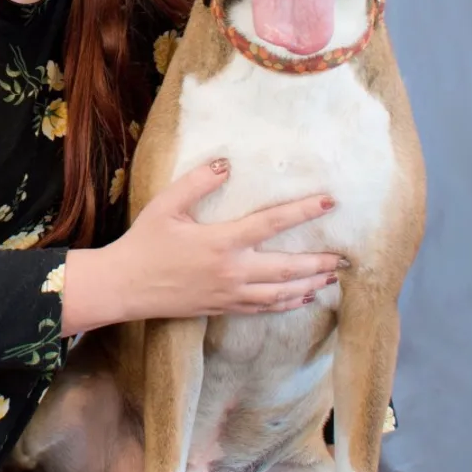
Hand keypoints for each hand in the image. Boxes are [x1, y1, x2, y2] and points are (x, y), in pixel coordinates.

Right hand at [62, 161, 343, 335]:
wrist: (125, 286)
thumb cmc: (144, 242)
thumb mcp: (165, 206)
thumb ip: (197, 183)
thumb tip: (227, 164)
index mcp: (221, 242)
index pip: (271, 224)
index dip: (302, 211)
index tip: (329, 202)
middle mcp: (232, 271)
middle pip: (287, 268)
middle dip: (319, 262)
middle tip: (345, 258)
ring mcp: (229, 293)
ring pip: (280, 293)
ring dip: (309, 285)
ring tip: (331, 278)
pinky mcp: (223, 307)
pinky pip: (263, 308)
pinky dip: (287, 303)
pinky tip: (301, 298)